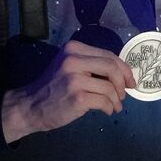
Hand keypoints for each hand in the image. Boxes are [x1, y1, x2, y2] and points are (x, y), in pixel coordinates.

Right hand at [1, 39, 135, 141]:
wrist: (30, 106)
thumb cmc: (52, 88)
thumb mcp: (68, 67)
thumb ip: (91, 65)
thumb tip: (121, 73)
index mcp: (74, 49)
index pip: (108, 55)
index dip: (123, 68)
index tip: (129, 80)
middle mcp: (73, 60)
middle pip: (112, 67)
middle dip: (123, 81)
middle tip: (125, 93)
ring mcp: (75, 79)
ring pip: (110, 87)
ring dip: (117, 99)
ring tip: (115, 106)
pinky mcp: (77, 97)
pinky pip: (104, 101)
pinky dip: (110, 107)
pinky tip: (107, 111)